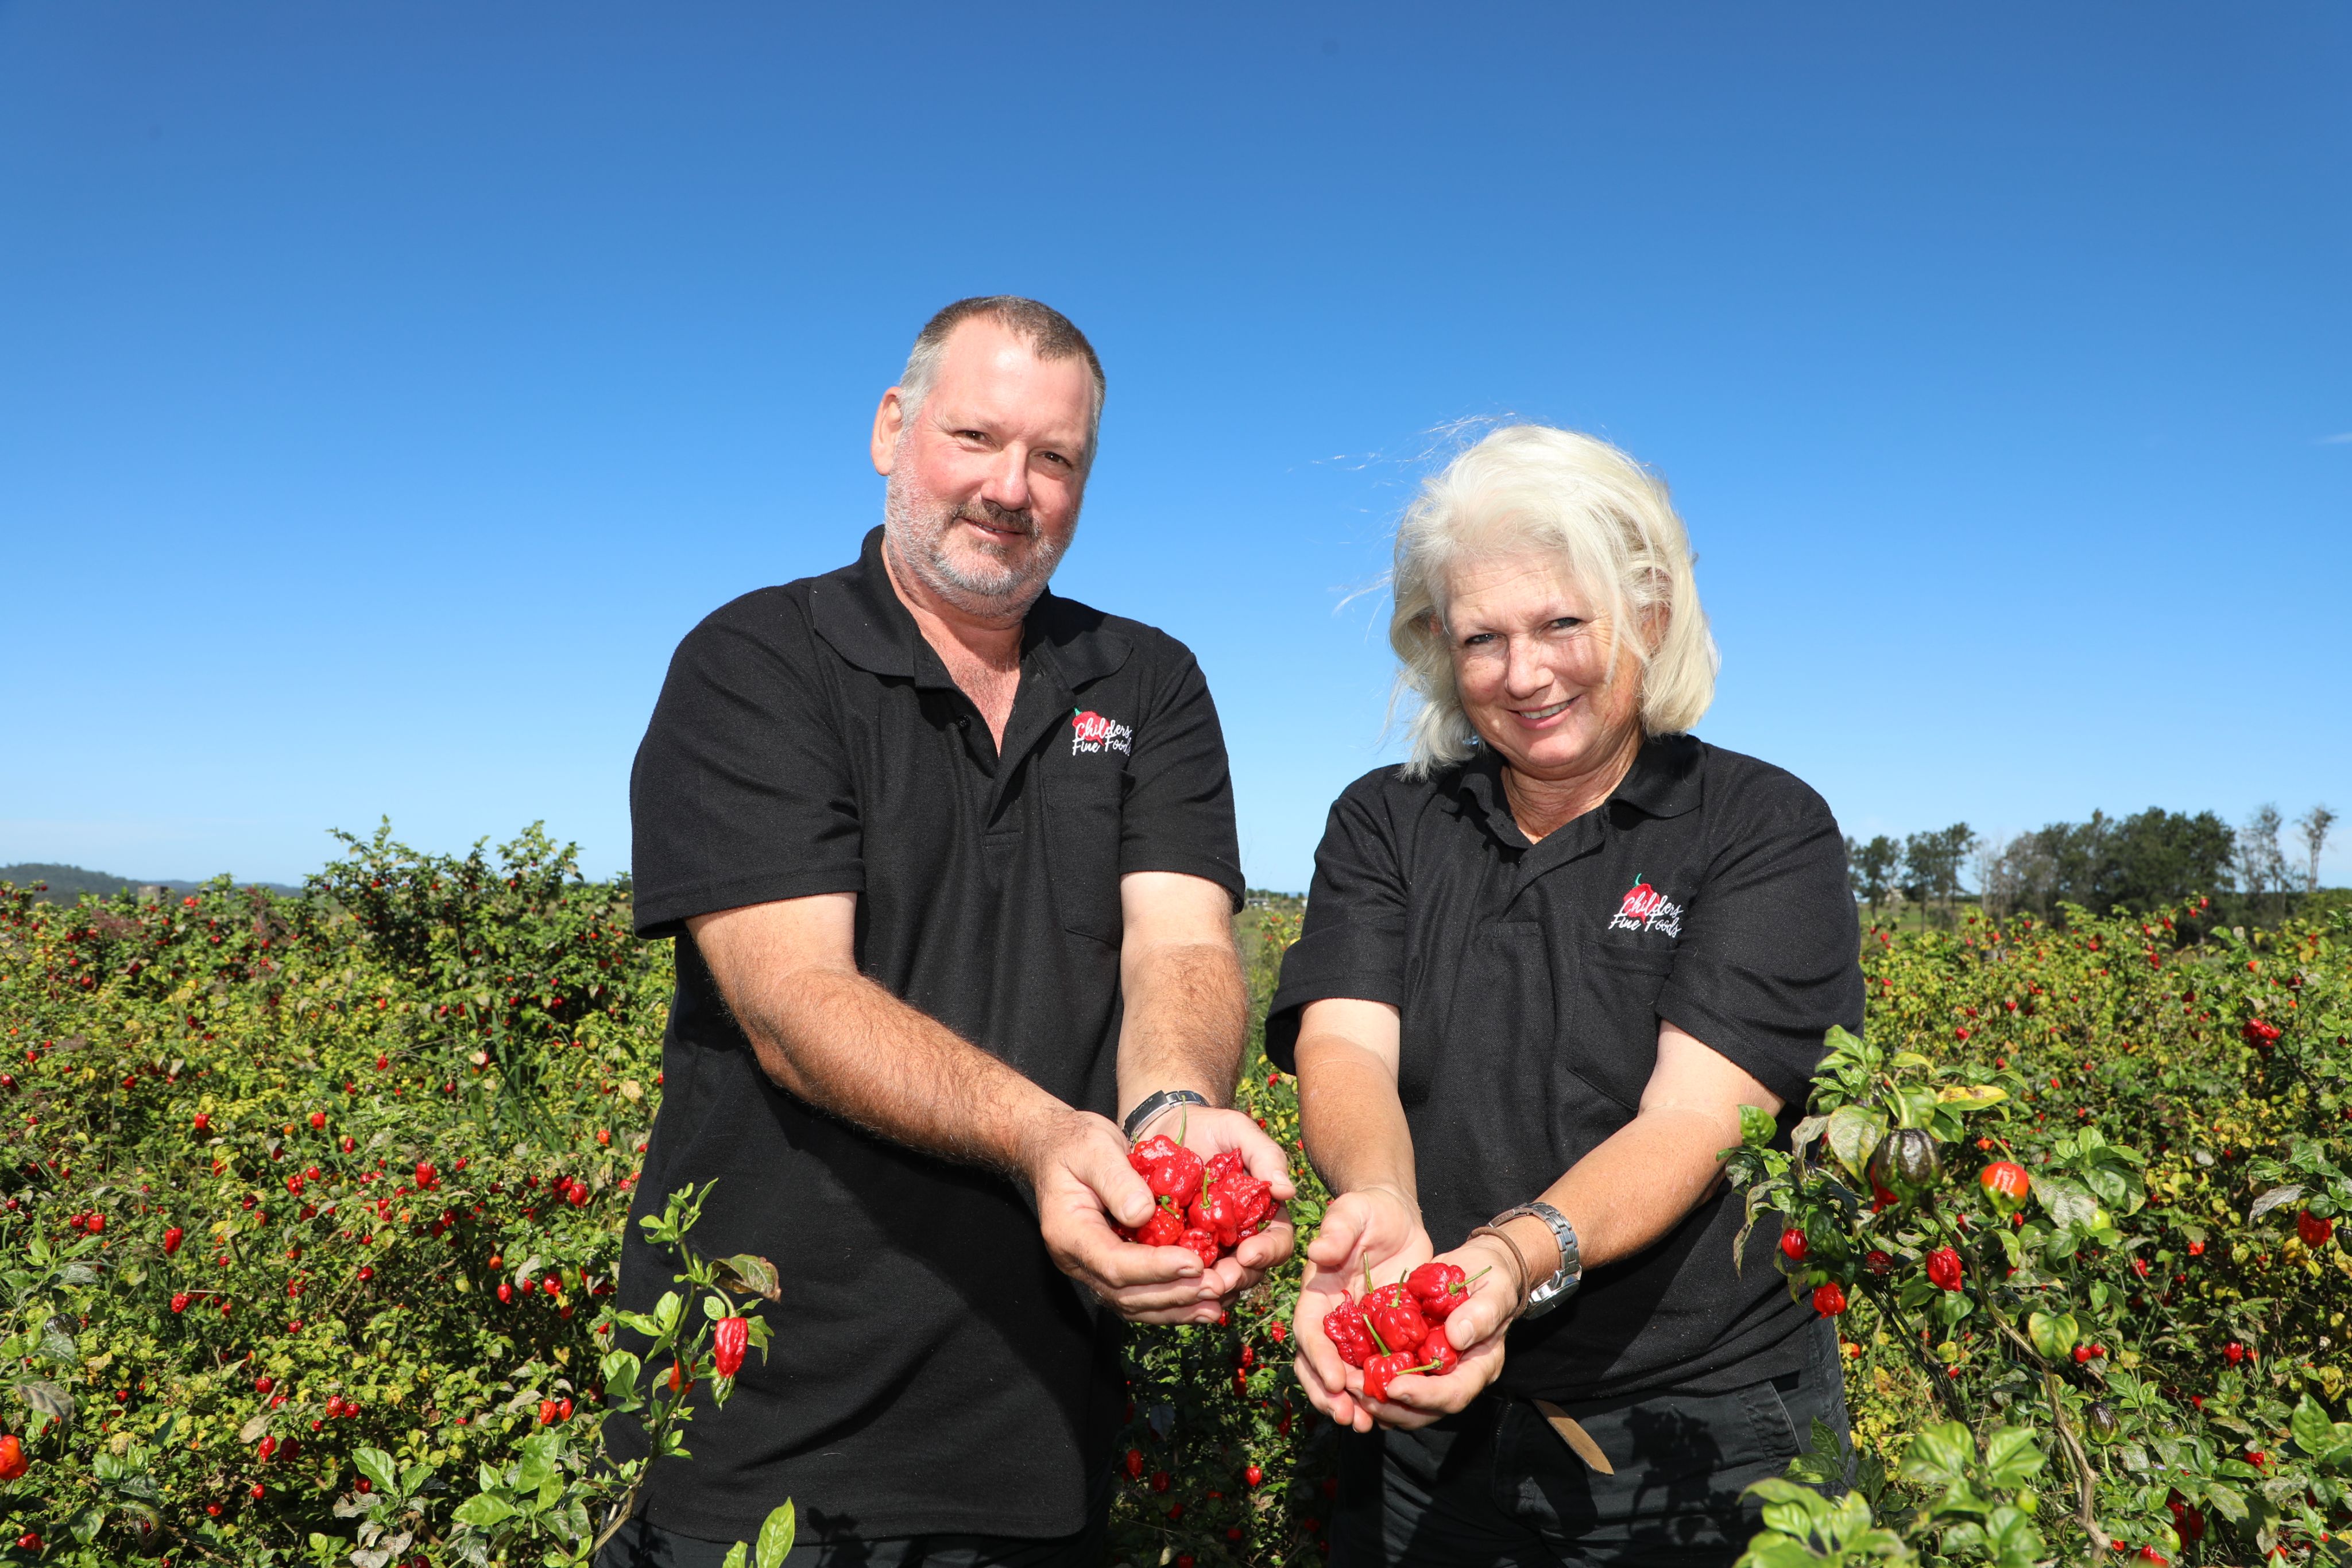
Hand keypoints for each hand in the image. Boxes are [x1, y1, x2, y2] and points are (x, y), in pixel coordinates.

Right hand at [1022, 1106, 1221, 1324]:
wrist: (1059, 1147)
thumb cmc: (1076, 1144)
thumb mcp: (1094, 1147)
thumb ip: (1116, 1179)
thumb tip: (1143, 1213)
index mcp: (1068, 1231)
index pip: (1113, 1263)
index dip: (1155, 1268)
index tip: (1194, 1263)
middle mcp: (1078, 1260)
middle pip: (1125, 1293)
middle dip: (1173, 1293)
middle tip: (1216, 1287)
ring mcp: (1093, 1268)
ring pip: (1134, 1303)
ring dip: (1177, 1307)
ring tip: (1216, 1302)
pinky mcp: (1112, 1267)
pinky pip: (1141, 1295)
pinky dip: (1172, 1301)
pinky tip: (1202, 1301)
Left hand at [1142, 1105, 1299, 1302]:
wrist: (1164, 1128)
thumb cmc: (1208, 1127)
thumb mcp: (1237, 1130)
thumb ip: (1266, 1155)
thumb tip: (1287, 1190)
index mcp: (1262, 1213)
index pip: (1278, 1241)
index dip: (1268, 1252)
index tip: (1248, 1254)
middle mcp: (1239, 1235)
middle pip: (1249, 1270)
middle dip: (1236, 1278)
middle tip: (1217, 1281)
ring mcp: (1209, 1246)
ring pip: (1217, 1278)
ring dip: (1207, 1287)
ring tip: (1192, 1285)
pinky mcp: (1177, 1249)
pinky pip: (1181, 1272)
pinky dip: (1178, 1280)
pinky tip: (1166, 1279)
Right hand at [1290, 1184, 1429, 1432]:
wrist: (1396, 1217)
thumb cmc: (1369, 1211)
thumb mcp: (1353, 1211)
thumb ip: (1337, 1229)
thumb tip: (1318, 1250)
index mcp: (1315, 1293)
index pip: (1309, 1331)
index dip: (1319, 1358)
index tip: (1336, 1381)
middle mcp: (1330, 1319)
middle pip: (1317, 1364)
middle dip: (1328, 1395)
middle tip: (1348, 1418)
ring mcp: (1353, 1332)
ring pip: (1341, 1376)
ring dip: (1349, 1404)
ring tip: (1364, 1426)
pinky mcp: (1379, 1338)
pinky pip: (1372, 1372)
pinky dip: (1376, 1394)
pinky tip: (1388, 1413)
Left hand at [1353, 1231, 1522, 1429]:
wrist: (1482, 1270)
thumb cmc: (1494, 1281)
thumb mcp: (1496, 1291)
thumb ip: (1481, 1314)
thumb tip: (1457, 1337)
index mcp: (1479, 1367)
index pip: (1454, 1394)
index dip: (1423, 1396)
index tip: (1394, 1387)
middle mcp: (1455, 1377)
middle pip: (1425, 1410)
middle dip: (1390, 1406)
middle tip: (1357, 1389)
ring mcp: (1434, 1372)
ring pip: (1405, 1404)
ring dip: (1376, 1399)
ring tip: (1348, 1383)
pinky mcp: (1414, 1359)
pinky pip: (1393, 1381)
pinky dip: (1371, 1382)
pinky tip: (1349, 1371)